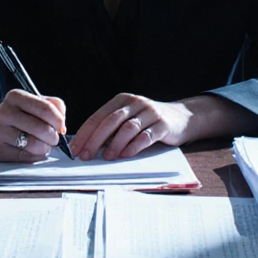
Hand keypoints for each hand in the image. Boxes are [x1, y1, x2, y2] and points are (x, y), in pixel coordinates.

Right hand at [0, 89, 66, 162]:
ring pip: (34, 145)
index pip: (45, 108)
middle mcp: (4, 113)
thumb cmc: (15, 114)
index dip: (59, 120)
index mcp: (15, 97)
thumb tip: (62, 125)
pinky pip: (26, 157)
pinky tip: (31, 150)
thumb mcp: (31, 101)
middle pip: (41, 128)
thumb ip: (52, 106)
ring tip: (42, 144)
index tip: (61, 126)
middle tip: (53, 138)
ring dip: (45, 147)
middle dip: (54, 137)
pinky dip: (34, 155)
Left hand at [70, 93, 189, 160]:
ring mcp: (150, 113)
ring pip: (128, 128)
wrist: (182, 118)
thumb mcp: (129, 118)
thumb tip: (87, 146)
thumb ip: (112, 128)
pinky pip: (146, 136)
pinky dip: (134, 146)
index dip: (85, 133)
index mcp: (122, 100)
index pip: (99, 116)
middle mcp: (135, 103)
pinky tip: (126, 155)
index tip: (75, 149)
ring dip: (115, 144)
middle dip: (95, 140)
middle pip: (111, 121)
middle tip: (86, 155)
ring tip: (106, 157)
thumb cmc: (149, 122)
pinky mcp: (163, 125)